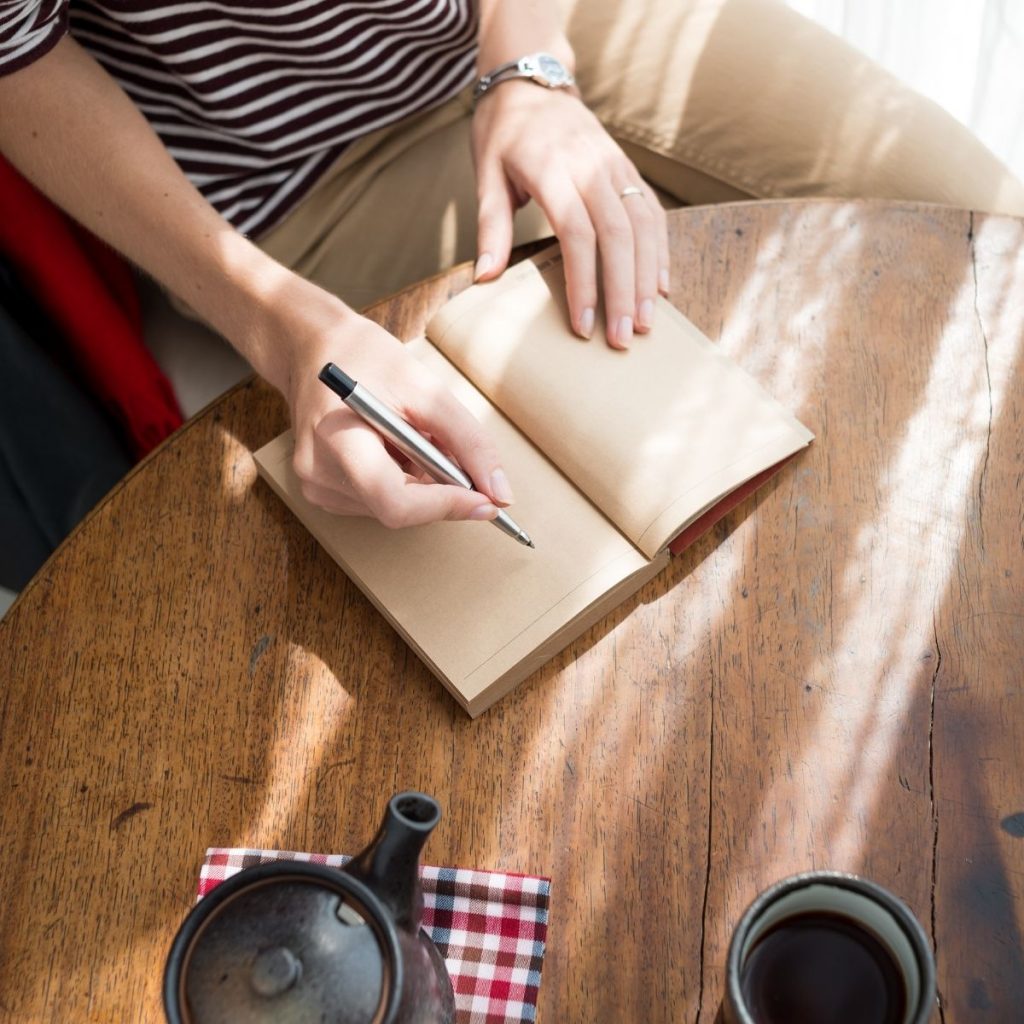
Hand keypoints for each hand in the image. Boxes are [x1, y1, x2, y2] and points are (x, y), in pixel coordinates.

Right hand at [279, 289, 513, 526]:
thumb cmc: (365, 359)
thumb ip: (468, 442)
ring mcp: (316, 485)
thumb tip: (500, 492)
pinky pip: (380, 502)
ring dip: (420, 483)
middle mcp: (318, 473)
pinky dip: (402, 481)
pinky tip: (394, 448)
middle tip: (450, 450)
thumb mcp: (426, 389)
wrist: (314, 348)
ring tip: (411, 437)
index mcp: (337, 441)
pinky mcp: (323, 491)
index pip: (395, 502)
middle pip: (398, 509)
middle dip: (438, 490)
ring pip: (393, 509)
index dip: (446, 506)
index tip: (486, 500)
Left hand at [471, 80, 669, 348]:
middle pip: (619, 235)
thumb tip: (485, 278)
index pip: (577, 232)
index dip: (584, 282)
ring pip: (643, 226)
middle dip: (624, 291)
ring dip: (649, 278)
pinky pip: (653, 213)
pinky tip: (662, 288)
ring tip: (647, 323)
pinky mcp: (629, 170)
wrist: (533, 83)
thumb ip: (490, 227)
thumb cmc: (504, 136)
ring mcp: (616, 167)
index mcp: (553, 168)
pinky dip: (661, 252)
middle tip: (624, 339)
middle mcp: (592, 166)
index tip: (584, 326)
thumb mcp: (486, 175)